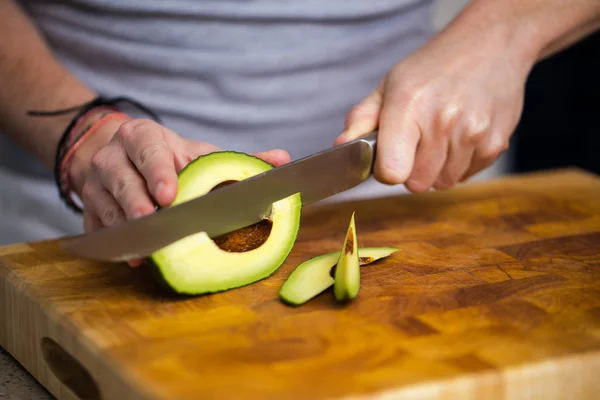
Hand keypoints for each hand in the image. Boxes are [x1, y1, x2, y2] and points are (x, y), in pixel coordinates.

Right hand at [69, 116, 289, 265]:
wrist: (125, 157)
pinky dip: (116, 244)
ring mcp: (95, 184)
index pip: (147, 150)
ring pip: (107, 207)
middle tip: (156, 222)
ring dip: (128, 229)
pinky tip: (136, 256)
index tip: (169, 195)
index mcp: (142, 137)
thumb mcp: (200, 154)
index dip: (157, 172)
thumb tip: (283, 161)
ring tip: (148, 248)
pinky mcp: (88, 208)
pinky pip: (98, 228)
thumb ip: (237, 160)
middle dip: (138, 204)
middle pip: (122, 181)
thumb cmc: (169, 158)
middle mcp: (113, 157)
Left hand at [334, 19, 533, 192]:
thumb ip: (361, 119)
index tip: (389, 158)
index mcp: (409, 106)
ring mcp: (473, 133)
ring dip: (437, 169)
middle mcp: (442, 122)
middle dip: (412, 170)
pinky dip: (461, 164)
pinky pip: (468, 175)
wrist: (490, 45)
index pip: (391, 172)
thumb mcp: (390, 85)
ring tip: (440, 137)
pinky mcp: (496, 143)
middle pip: (417, 183)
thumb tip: (339, 146)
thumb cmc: (433, 67)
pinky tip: (461, 136)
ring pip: (443, 183)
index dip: (386, 171)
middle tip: (417, 142)